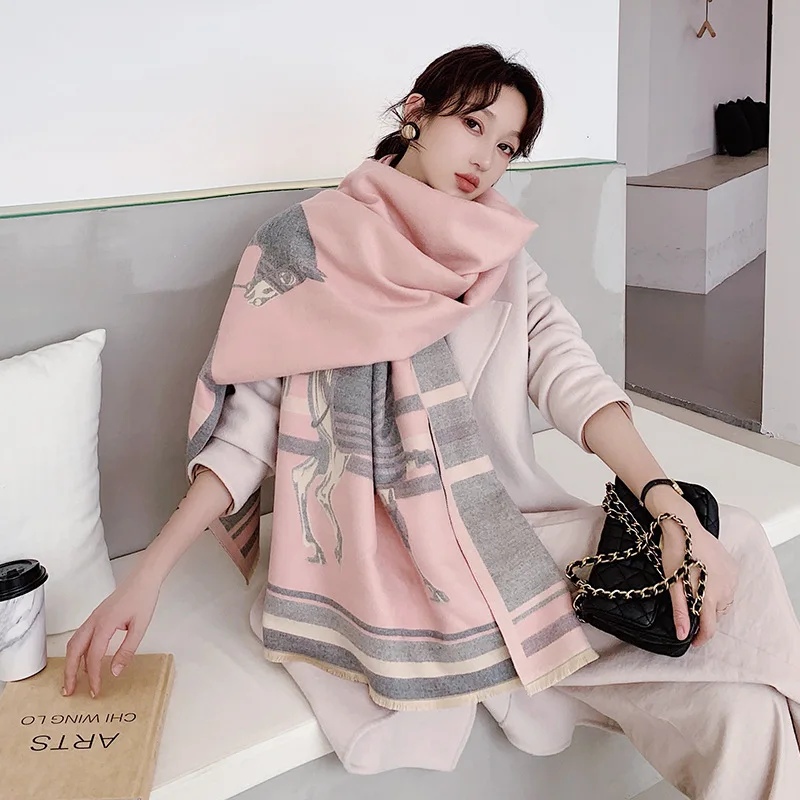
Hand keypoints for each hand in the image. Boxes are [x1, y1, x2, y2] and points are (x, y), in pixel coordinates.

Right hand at [62, 568, 160, 697]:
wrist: (143, 579)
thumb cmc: (143, 598)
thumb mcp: (140, 627)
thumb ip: (127, 650)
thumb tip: (114, 671)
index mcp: (105, 624)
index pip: (92, 657)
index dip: (93, 676)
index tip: (95, 690)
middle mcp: (94, 621)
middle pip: (73, 651)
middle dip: (69, 673)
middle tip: (69, 691)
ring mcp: (93, 618)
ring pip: (74, 643)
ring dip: (70, 662)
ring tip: (72, 679)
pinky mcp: (96, 616)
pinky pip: (80, 636)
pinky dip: (76, 651)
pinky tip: (83, 660)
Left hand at [656, 497, 738, 646]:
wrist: (684, 526)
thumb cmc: (675, 553)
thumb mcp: (673, 583)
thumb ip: (681, 611)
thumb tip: (683, 635)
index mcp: (710, 596)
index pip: (710, 627)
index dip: (701, 638)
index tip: (692, 642)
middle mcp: (726, 589)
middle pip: (717, 614)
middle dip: (705, 616)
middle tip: (689, 608)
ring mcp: (732, 577)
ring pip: (724, 601)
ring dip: (713, 602)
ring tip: (697, 593)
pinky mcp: (733, 567)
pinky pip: (729, 586)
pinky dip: (719, 588)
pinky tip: (707, 580)